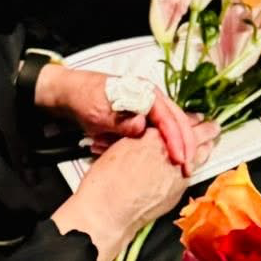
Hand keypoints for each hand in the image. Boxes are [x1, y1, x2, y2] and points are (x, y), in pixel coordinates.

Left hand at [35, 66, 202, 172]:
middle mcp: (151, 97)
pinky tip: (168, 158)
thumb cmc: (86, 99)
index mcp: (144, 92)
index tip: (181, 160)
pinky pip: (158, 131)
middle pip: (176, 120)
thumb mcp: (100, 111)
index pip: (168, 117)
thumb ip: (121, 119)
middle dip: (186, 144)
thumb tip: (141, 126)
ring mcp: (148, 107)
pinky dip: (164, 144)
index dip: (177, 139)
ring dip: (178, 145)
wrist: (72, 93)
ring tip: (184, 167)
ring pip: (170, 126)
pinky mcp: (142, 118)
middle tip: (188, 168)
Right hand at [52, 124, 219, 260]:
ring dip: (206, 147)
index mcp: (156, 136)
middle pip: (198, 136)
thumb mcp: (122, 144)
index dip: (190, 118)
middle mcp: (171, 153)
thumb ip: (142, 136)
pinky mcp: (178, 192)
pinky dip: (196, 166)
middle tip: (213, 125)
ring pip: (200, 156)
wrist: (109, 210)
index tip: (195, 116)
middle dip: (207, 129)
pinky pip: (192, 174)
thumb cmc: (108, 179)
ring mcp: (178, 174)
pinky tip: (195, 165)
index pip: (180, 121)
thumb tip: (151, 133)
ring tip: (211, 142)